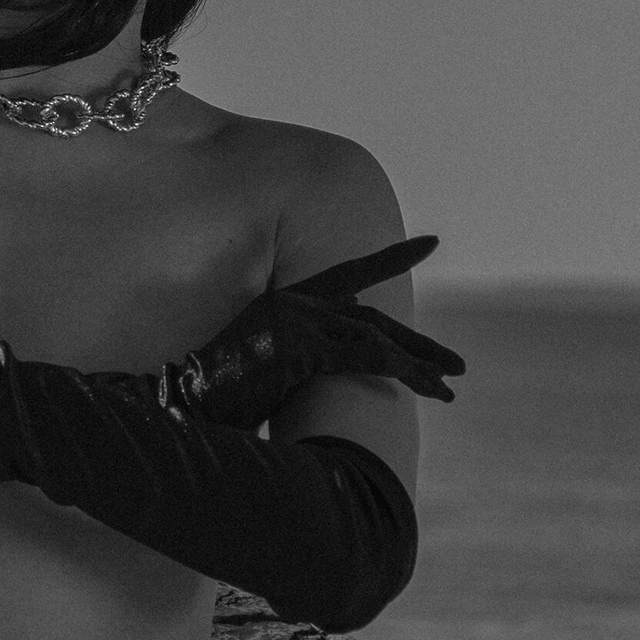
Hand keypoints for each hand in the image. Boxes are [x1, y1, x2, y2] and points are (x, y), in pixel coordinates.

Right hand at [166, 242, 464, 428]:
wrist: (180, 397)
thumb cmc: (208, 391)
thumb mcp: (254, 367)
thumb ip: (287, 357)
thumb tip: (303, 360)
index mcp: (287, 305)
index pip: (351, 275)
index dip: (391, 258)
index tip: (429, 242)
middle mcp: (298, 306)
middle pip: (375, 317)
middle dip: (419, 344)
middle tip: (459, 362)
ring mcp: (301, 324)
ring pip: (377, 339)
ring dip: (419, 364)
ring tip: (453, 384)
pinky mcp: (304, 348)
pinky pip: (365, 355)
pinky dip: (402, 368)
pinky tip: (433, 385)